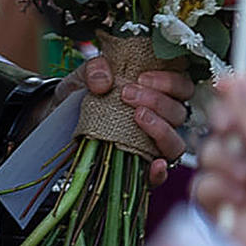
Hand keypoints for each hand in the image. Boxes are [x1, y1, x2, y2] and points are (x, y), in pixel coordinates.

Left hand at [46, 57, 193, 186]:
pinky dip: (160, 171)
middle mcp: (163, 120)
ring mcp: (154, 146)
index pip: (183, 87)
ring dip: (161, 129)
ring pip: (175, 143)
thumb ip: (95, 69)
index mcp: (160, 93)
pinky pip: (160, 176)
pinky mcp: (141, 170)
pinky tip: (154, 164)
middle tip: (128, 94)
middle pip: (179, 112)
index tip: (142, 78)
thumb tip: (103, 81)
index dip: (170, 82)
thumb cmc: (87, 94)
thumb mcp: (87, 76)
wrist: (63, 121)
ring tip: (138, 117)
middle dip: (157, 101)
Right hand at [192, 73, 245, 245]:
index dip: (243, 86)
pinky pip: (201, 183)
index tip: (225, 83)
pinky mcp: (221, 203)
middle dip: (225, 125)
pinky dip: (219, 190)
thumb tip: (233, 81)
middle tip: (233, 131)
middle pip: (226, 118)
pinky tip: (238, 202)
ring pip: (208, 151)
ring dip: (226, 163)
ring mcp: (239, 176)